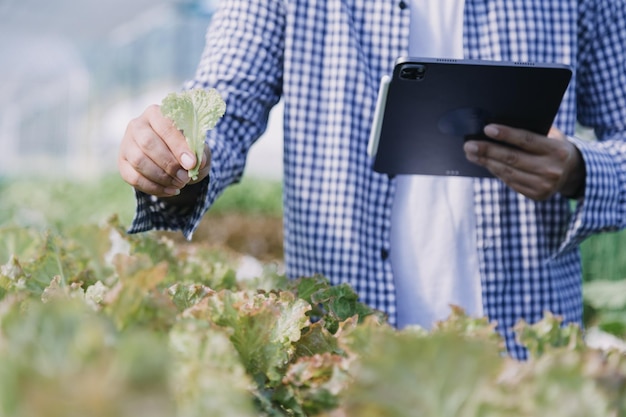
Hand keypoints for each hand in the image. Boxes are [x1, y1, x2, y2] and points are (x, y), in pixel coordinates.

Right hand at [118, 104, 210, 197]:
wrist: (173, 161)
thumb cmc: (186, 150)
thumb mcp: (197, 149)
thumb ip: (199, 152)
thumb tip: (198, 162)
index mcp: (157, 113)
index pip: (165, 126)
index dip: (178, 146)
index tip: (192, 163)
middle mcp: (138, 125)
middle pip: (148, 143)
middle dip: (169, 164)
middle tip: (185, 177)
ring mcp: (127, 143)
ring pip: (139, 161)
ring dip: (161, 177)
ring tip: (179, 184)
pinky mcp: (122, 163)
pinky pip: (133, 178)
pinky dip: (154, 188)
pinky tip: (170, 190)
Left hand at [463, 124, 584, 199]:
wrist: (574, 173)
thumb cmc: (555, 148)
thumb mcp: (553, 136)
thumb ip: (534, 131)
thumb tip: (500, 127)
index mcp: (557, 150)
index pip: (527, 140)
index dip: (506, 135)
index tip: (487, 129)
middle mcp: (551, 169)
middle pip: (512, 158)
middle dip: (487, 150)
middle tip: (469, 145)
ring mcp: (544, 185)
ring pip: (508, 172)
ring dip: (486, 162)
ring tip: (471, 154)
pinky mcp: (537, 195)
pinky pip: (510, 182)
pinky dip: (496, 171)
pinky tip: (485, 164)